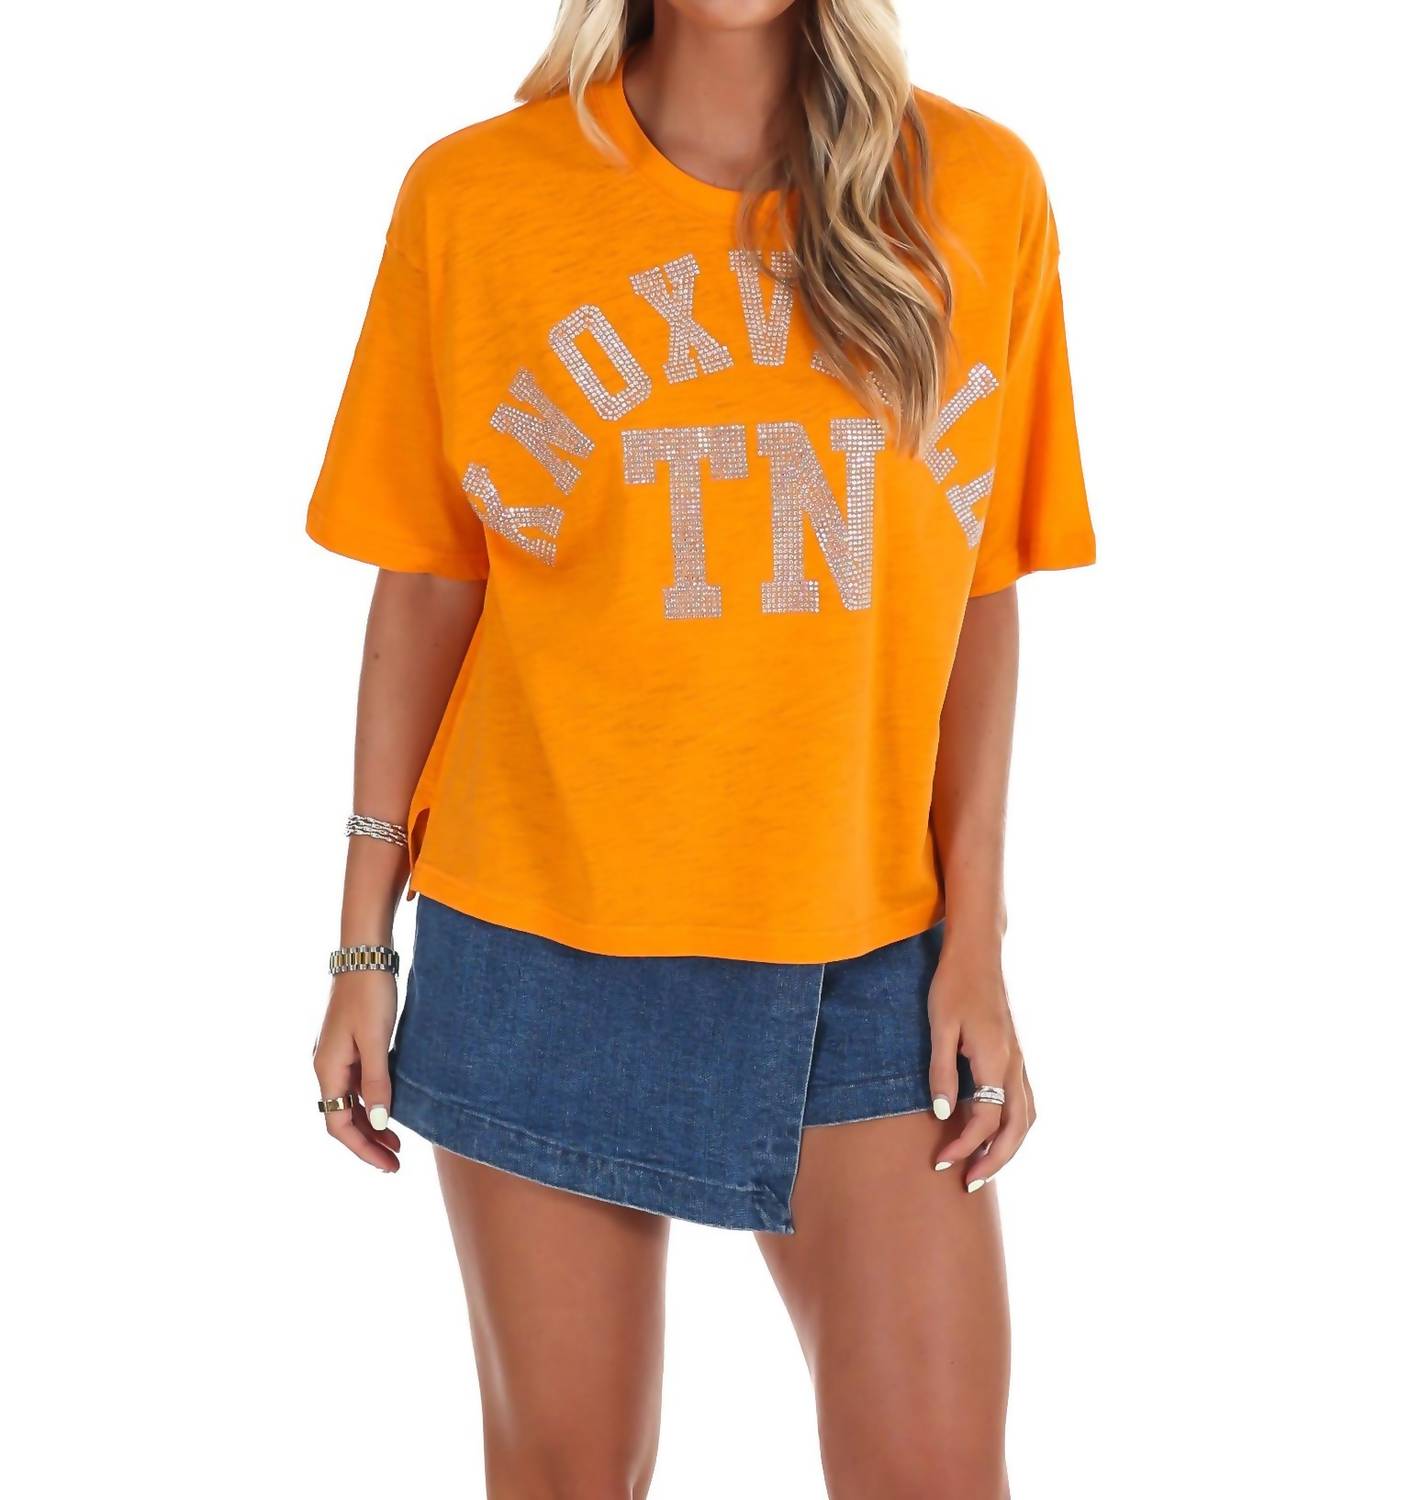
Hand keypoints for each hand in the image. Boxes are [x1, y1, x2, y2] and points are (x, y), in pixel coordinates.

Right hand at [312, 969, 400, 1171]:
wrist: (365, 954)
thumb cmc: (370, 994)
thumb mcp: (376, 1040)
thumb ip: (376, 1082)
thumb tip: (378, 1121)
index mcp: (327, 1069)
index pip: (338, 1124)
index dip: (363, 1148)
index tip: (390, 1164)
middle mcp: (326, 1066)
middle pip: (342, 1117)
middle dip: (368, 1141)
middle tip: (397, 1160)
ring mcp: (336, 1056)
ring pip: (350, 1102)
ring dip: (371, 1123)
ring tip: (397, 1140)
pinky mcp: (349, 1045)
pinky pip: (357, 1084)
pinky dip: (372, 1101)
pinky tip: (390, 1106)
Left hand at [927, 934, 1035, 1190]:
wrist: (977, 954)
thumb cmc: (953, 985)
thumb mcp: (939, 1026)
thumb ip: (941, 1072)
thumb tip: (942, 1114)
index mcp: (995, 1058)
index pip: (986, 1118)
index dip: (965, 1144)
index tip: (941, 1160)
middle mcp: (1014, 1064)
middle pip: (1017, 1128)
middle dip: (994, 1161)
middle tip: (968, 1184)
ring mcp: (1018, 1060)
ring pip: (1026, 1118)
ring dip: (1008, 1148)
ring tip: (982, 1167)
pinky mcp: (1015, 1056)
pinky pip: (1024, 1102)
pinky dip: (1015, 1127)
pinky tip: (996, 1135)